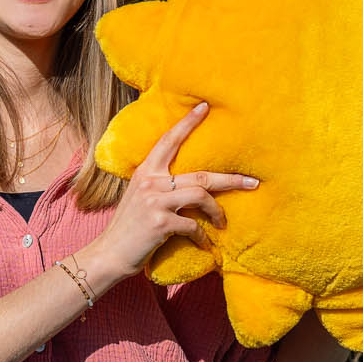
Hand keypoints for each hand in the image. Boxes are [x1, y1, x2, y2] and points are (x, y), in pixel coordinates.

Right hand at [78, 104, 257, 288]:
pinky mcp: (160, 224)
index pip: (168, 140)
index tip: (204, 107)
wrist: (110, 254)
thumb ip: (159, 184)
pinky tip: (205, 244)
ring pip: (201, 196)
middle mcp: (150, 182)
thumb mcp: (140, 197)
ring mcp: (155, 202)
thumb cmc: (130, 227)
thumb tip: (189, 181)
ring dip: (217, 211)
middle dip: (230, 179)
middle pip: (200, 174)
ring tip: (223, 222)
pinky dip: (202, 236)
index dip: (187, 123)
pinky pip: (193, 226)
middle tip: (252, 182)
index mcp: (146, 171)